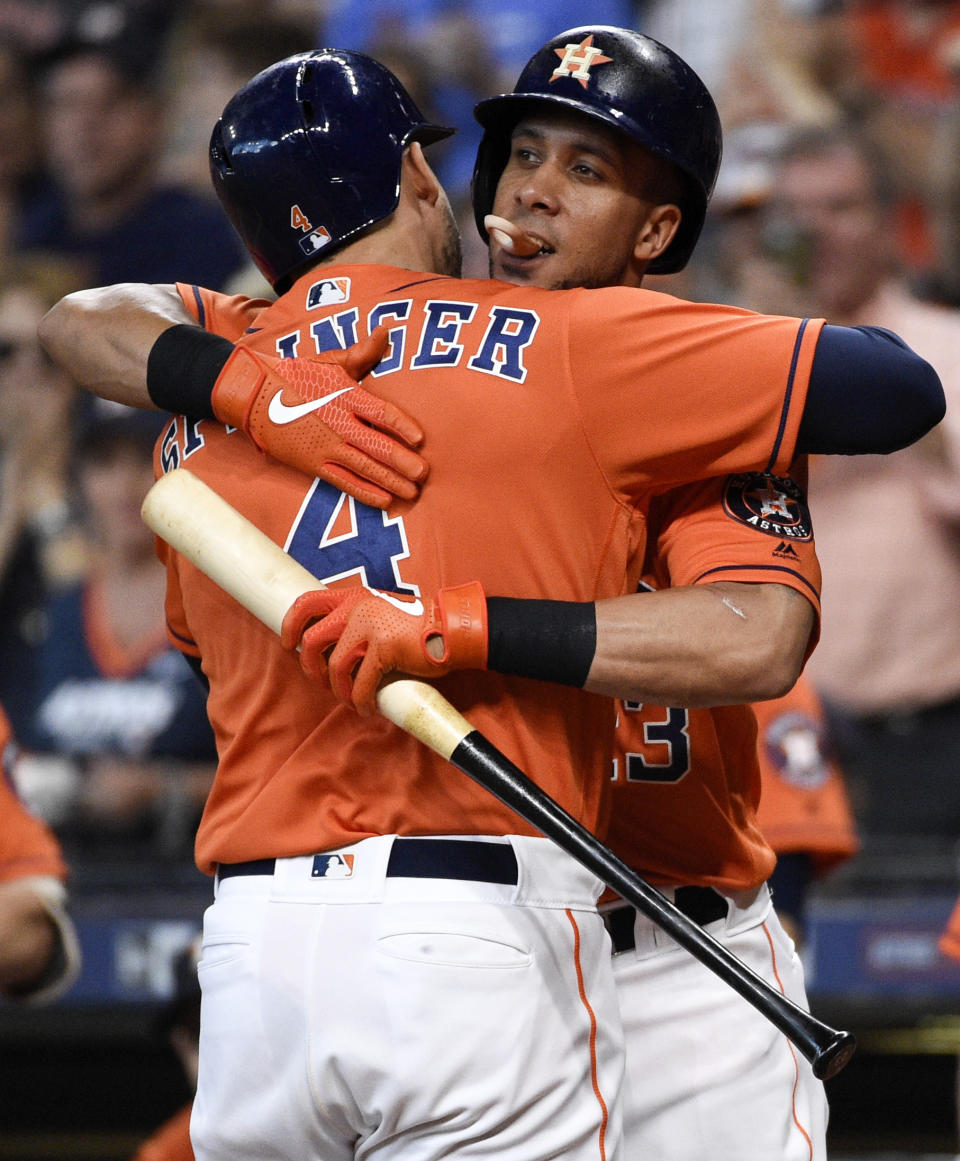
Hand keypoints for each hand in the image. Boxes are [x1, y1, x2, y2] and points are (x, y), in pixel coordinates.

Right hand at [211, 328, 427, 508]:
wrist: (254, 395)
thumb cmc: (298, 376)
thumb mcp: (331, 361)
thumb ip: (363, 353)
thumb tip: (388, 330)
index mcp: (345, 396)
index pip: (380, 412)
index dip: (401, 426)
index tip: (420, 438)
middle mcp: (337, 423)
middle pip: (375, 445)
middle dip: (401, 462)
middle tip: (423, 474)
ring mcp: (325, 446)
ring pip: (364, 468)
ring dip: (390, 482)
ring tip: (411, 493)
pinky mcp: (313, 463)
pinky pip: (343, 481)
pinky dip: (364, 492)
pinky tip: (384, 500)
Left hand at [280, 581, 487, 714]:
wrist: (453, 630)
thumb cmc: (419, 628)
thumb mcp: (381, 613)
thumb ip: (356, 623)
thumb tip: (330, 649)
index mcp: (353, 597)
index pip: (306, 602)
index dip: (290, 625)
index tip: (290, 646)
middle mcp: (357, 607)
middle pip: (311, 640)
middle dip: (311, 668)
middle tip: (323, 682)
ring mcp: (369, 625)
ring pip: (334, 666)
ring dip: (338, 690)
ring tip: (351, 699)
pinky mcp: (384, 646)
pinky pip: (360, 683)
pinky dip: (361, 700)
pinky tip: (368, 708)